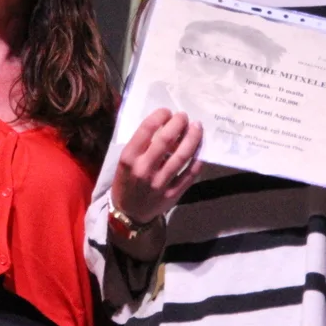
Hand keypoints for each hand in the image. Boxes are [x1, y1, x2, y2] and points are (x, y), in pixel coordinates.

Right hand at [111, 109, 203, 224]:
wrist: (129, 214)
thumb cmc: (126, 181)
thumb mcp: (125, 161)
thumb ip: (141, 144)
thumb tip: (163, 124)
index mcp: (129, 158)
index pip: (146, 130)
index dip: (160, 116)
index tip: (167, 111)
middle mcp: (144, 169)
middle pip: (166, 140)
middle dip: (178, 123)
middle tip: (184, 116)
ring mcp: (160, 183)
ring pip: (182, 156)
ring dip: (192, 138)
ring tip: (197, 127)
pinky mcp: (173, 194)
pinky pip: (190, 174)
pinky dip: (198, 159)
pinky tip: (200, 148)